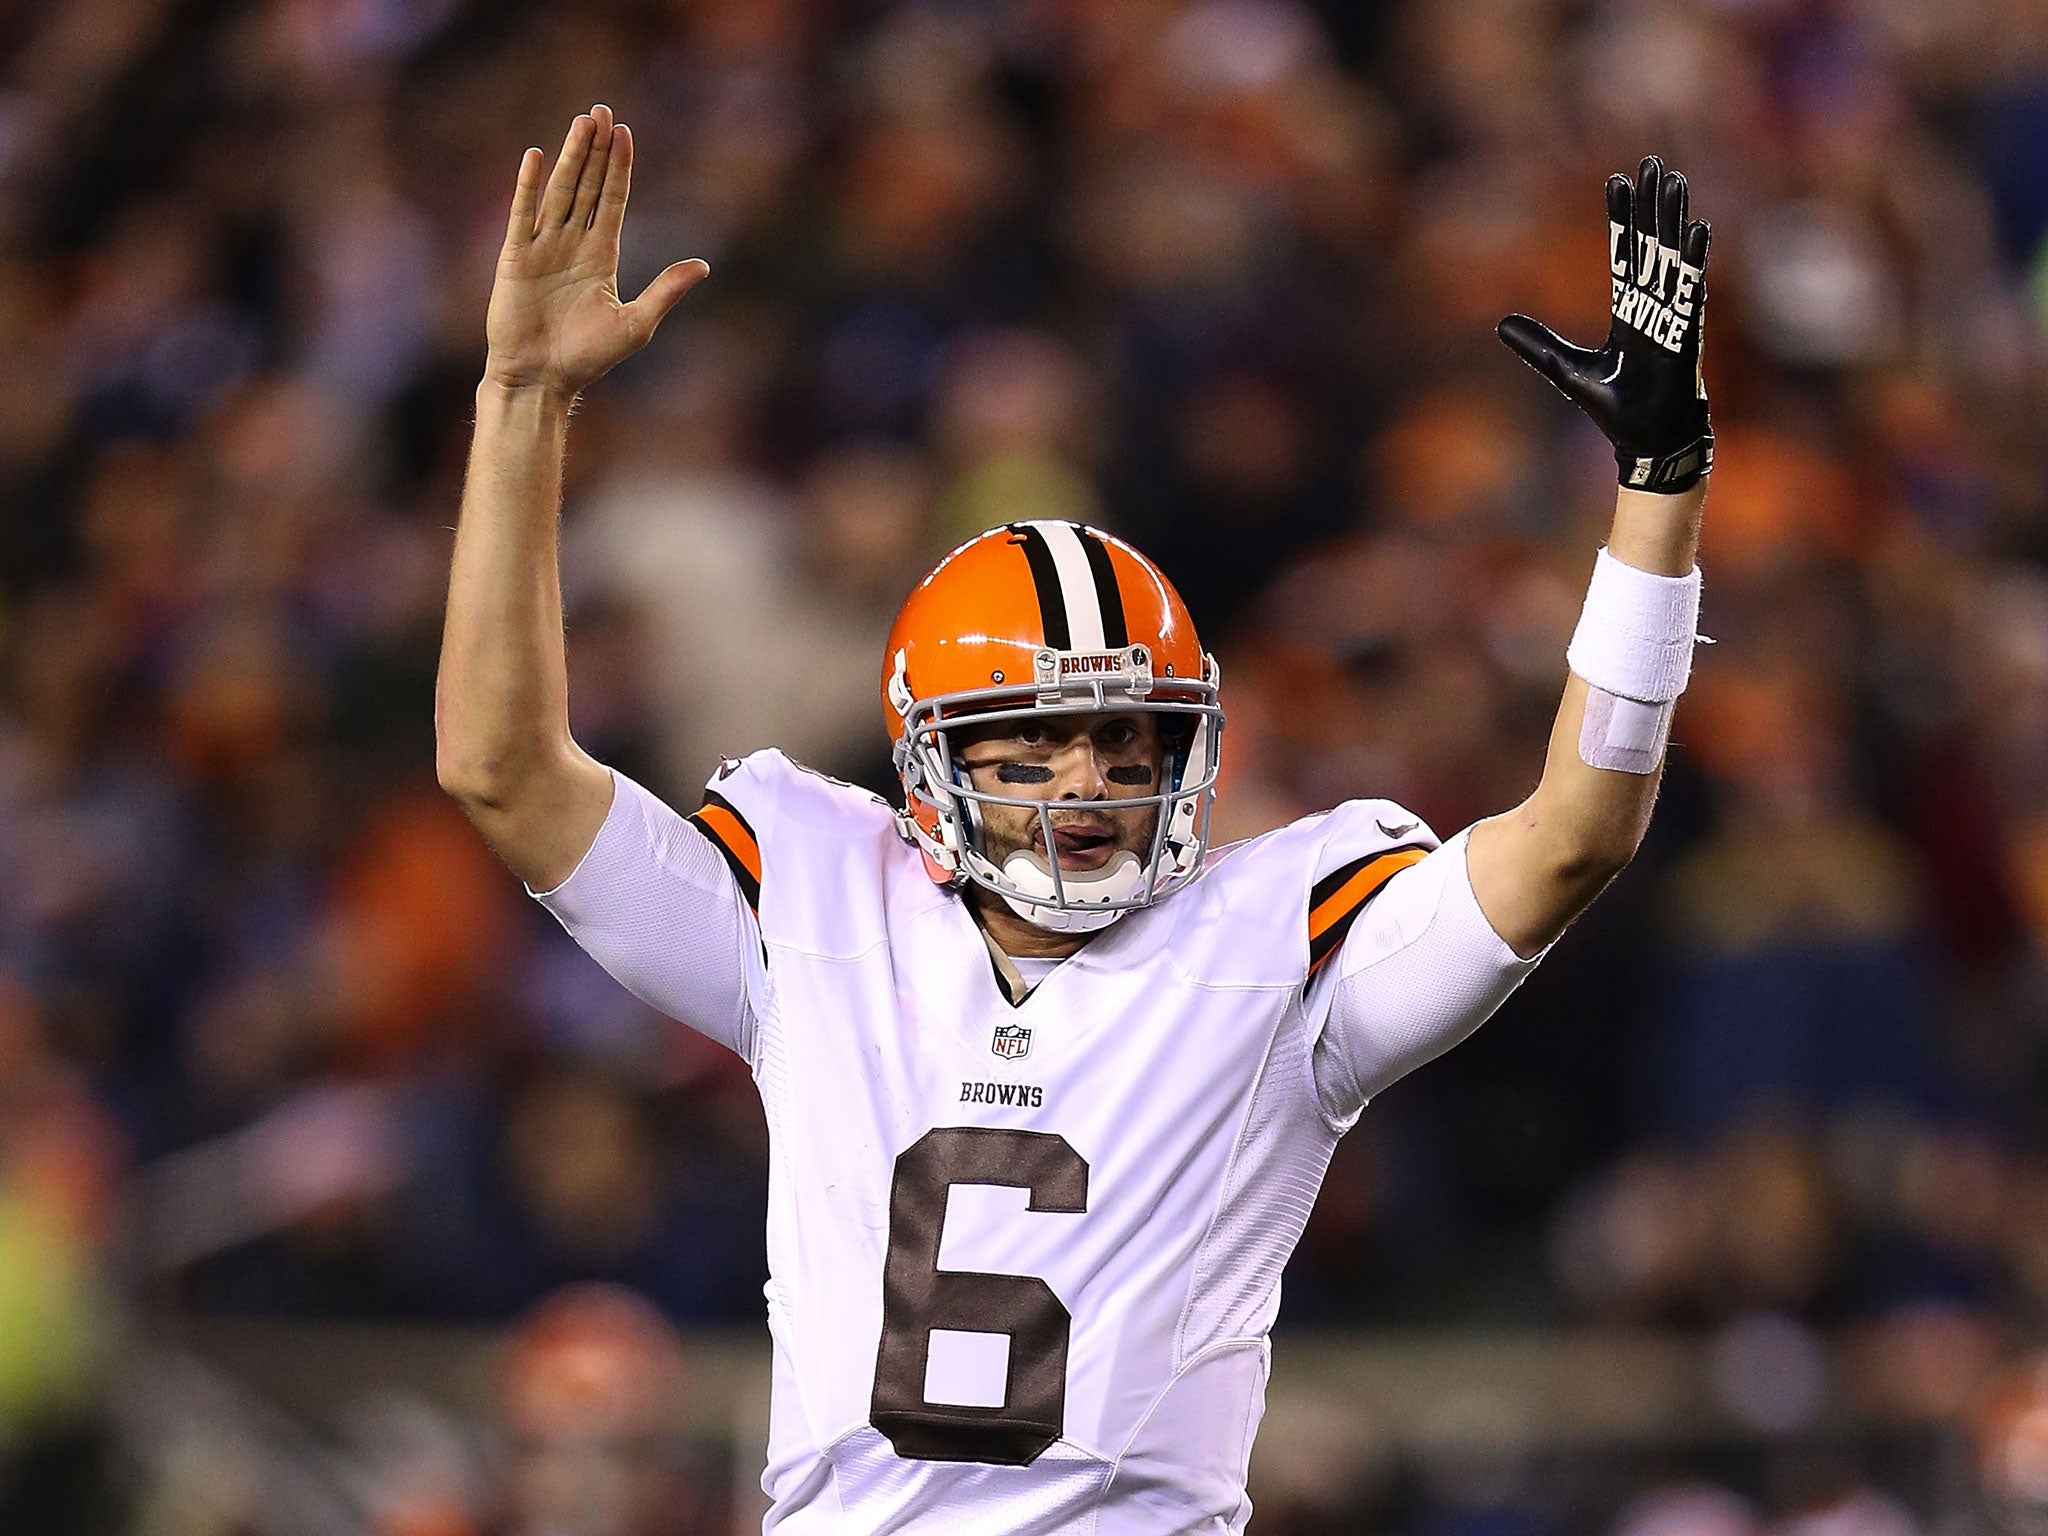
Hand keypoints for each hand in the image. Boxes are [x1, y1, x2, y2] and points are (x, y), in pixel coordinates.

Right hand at [484, 104, 709, 395]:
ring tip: (581, 122)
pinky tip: (537, 157)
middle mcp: (572, 244)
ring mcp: (543, 248)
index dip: (619, 167)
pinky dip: (530, 186)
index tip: (625, 133)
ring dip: (571, 157)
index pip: (613, 200)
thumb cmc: (587, 358)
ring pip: (561, 192)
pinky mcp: (516, 258)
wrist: (541, 380)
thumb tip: (704, 266)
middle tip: (603, 110)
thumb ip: (666, 290)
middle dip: (596, 149)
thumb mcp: (636, 323)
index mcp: (601, 256)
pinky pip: (524, 215)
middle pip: (588, 185)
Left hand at [1498, 155, 1711, 493]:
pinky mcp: (1685, 332)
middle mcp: (1653, 306)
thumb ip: (1537, 345)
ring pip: (1672, 256)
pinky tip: (1698, 229)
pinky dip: (1694, 259)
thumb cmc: (1615, 409)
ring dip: (1674, 218)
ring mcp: (1672, 315)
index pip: (1623, 254)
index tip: (1618, 182)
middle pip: (1651, 243)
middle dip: (1652, 204)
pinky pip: (1691, 289)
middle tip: (1653, 162)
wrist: (1646, 440)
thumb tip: (1500, 324)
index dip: (1621, 220)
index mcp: (1628, 312)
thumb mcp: (1565, 370)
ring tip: (1676, 180)